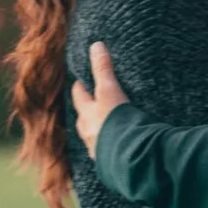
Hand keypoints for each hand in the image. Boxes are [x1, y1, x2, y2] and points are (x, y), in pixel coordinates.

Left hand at [71, 41, 128, 158]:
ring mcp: (98, 149)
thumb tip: (96, 45)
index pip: (79, 96)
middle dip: (88, 111)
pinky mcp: (110, 162)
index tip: (81, 81)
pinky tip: (120, 146)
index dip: (80, 87)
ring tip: (108, 126)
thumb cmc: (115, 121)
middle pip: (84, 119)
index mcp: (86, 115)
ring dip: (99, 131)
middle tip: (93, 103)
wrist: (128, 156)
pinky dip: (112, 146)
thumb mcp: (110, 91)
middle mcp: (88, 133)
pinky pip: (108, 151)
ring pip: (95, 136)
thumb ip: (103, 69)